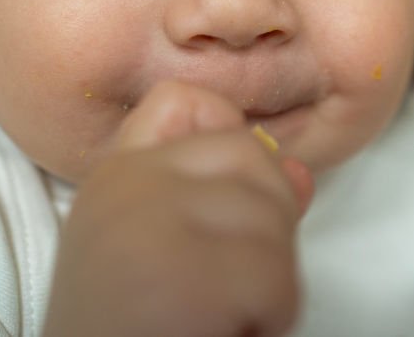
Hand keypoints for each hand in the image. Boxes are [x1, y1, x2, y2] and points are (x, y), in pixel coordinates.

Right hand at [42, 81, 313, 336]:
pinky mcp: (180, 278)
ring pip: (273, 218)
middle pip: (252, 156)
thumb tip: (299, 173)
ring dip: (270, 280)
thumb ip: (228, 198)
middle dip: (264, 226)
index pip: (186, 100)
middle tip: (225, 283)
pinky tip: (223, 332)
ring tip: (220, 313)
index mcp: (114, 176)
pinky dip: (268, 318)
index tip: (218, 211)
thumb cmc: (135, 326)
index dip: (230, 145)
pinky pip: (274, 278)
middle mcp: (124, 186)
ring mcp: (148, 224)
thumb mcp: (165, 251)